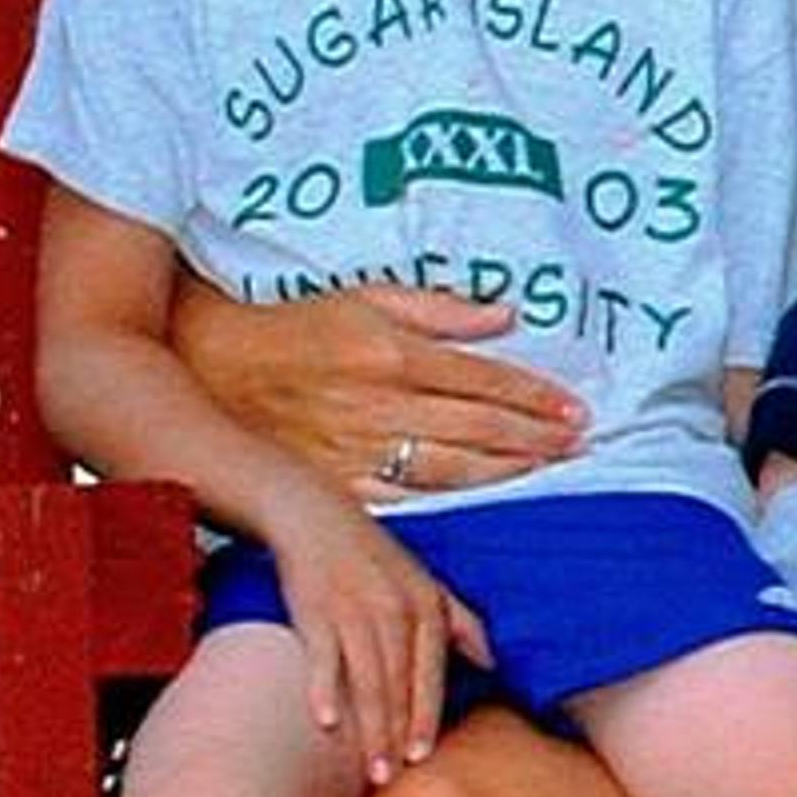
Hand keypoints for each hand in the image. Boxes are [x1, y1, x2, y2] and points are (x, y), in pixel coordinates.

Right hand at [172, 283, 584, 502]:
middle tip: (579, 442)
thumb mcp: (367, 298)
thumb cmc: (298, 328)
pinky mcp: (339, 480)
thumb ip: (439, 309)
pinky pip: (406, 496)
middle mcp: (381, 403)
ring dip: (507, 470)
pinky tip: (484, 497)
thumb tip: (505, 315)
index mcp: (392, 354)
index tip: (574, 407)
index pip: (483, 378)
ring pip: (451, 468)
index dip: (534, 396)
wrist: (218, 367)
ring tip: (548, 468)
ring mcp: (359, 447)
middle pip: (478, 427)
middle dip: (536, 436)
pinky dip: (451, 499)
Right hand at [264, 497, 491, 782]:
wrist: (315, 516)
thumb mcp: (426, 585)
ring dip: (370, 727)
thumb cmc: (375, 559)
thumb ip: (461, 625)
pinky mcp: (315, 610)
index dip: (426, 716)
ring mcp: (354, 610)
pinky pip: (323, 657)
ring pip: (368, 679)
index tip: (422, 756)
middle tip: (392, 778)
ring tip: (370, 768)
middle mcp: (395, 609)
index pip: (431, 673)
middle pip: (399, 685)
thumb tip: (496, 664)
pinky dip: (325, 689)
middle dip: (398, 734)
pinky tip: (327, 723)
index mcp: (426, 606)